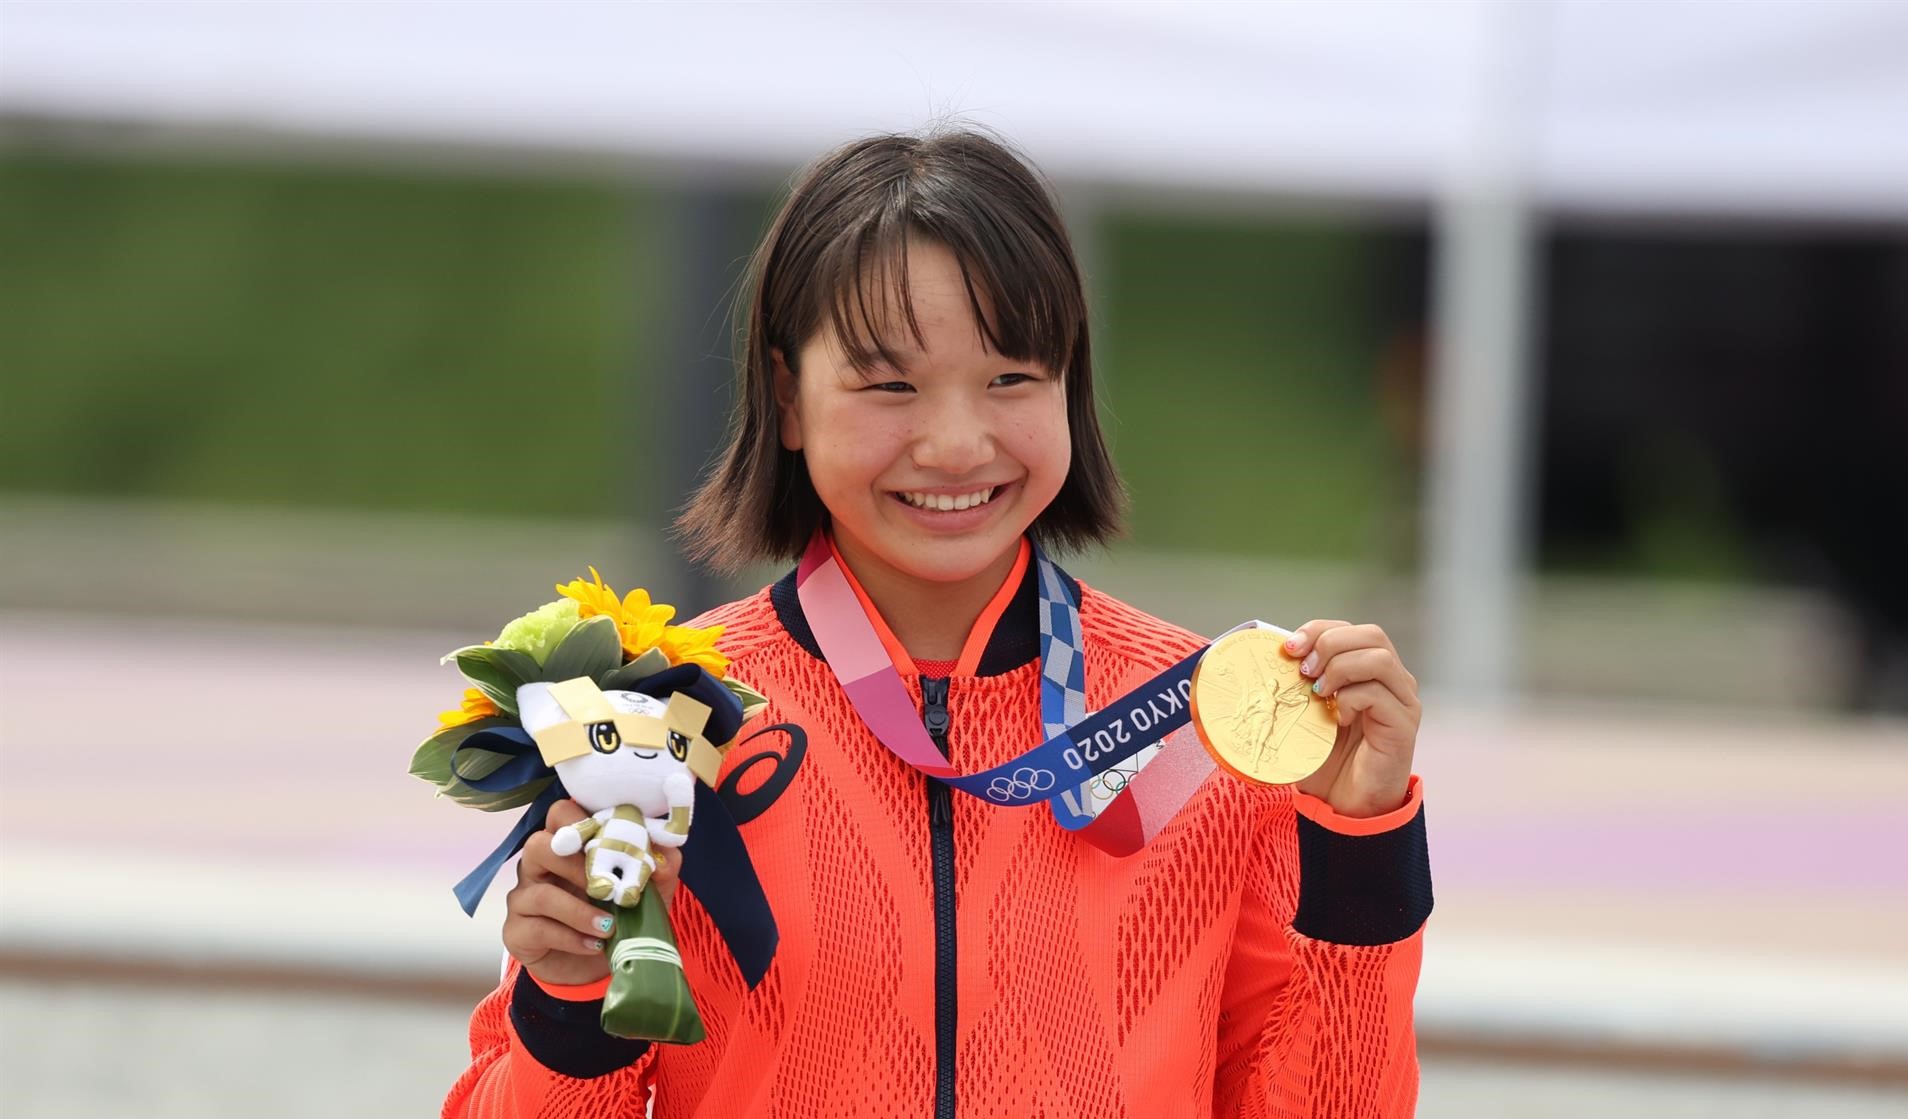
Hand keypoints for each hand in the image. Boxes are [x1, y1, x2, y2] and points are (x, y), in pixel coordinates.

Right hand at [503, 799, 685, 986]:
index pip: (562, 813)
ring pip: (539, 892)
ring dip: (578, 910)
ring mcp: (524, 898)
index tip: (616, 838)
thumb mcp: (651, 891)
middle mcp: (539, 865)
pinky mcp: (518, 932)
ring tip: (609, 926)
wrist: (597, 966)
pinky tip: (595, 946)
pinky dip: (572, 938)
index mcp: (568, 844)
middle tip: (607, 886)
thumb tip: (663, 856)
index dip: (585, 820)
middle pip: (538, 844)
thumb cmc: (620, 916)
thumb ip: (662, 867)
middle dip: (576, 864)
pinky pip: (538, 929)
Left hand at [1283, 621, 1419, 818]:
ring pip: (1379, 658)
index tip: (1288, 648)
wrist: (1344, 804)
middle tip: (1304, 671)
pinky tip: (1338, 719)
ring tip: (1319, 693)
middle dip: (1329, 644)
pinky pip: (1379, 694)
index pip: (1351, 630)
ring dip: (1340, 669)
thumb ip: (1299, 682)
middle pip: (1372, 635)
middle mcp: (1394, 680)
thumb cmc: (1325, 758)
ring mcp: (1403, 701)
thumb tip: (1273, 653)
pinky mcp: (1404, 724)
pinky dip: (1351, 699)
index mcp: (1370, 670)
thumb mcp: (1305, 713)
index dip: (1319, 630)